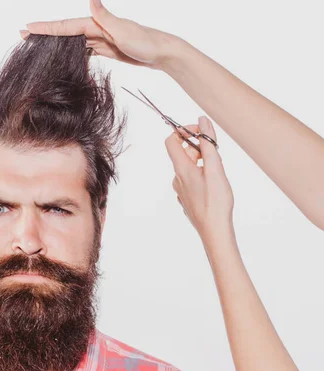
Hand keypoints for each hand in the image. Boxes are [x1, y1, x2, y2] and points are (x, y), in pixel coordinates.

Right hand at [23, 0, 180, 70]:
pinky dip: (72, 51)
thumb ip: (105, 17)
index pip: (66, 25)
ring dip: (55, 42)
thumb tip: (90, 0)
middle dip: (45, 33)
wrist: (162, 53)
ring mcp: (101, 38)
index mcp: (97, 23)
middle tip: (24, 34)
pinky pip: (84, 49)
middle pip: (65, 31)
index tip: (28, 27)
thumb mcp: (124, 29)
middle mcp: (97, 28)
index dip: (46, 27)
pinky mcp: (107, 48)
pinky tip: (63, 56)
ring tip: (38, 45)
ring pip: (72, 40)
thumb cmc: (146, 42)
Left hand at [165, 116, 233, 240]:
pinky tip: (214, 184)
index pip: (172, 140)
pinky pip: (191, 180)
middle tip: (217, 152)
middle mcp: (177, 178)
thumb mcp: (215, 168)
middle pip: (183, 153)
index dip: (184, 131)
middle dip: (199, 147)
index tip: (200, 132)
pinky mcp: (187, 198)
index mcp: (181, 168)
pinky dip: (202, 175)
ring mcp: (181, 189)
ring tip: (218, 169)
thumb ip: (208, 143)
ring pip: (189, 167)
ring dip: (202, 162)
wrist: (214, 231)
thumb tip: (201, 121)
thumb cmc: (216, 201)